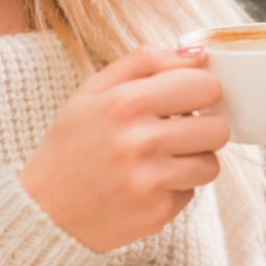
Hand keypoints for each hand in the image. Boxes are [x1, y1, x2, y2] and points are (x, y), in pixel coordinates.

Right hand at [19, 46, 227, 252]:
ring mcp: (151, 181)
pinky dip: (176, 188)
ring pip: (212, 164)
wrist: (46, 212)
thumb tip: (200, 53)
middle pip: (218, 129)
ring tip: (162, 160)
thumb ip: (146, 63)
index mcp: (126, 103)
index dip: (201, 92)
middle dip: (203, 130)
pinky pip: (193, 193)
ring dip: (194, 162)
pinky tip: (147, 185)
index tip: (188, 100)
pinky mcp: (159, 212)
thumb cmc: (74, 145)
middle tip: (178, 133)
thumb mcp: (94, 91)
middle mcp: (140, 141)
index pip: (205, 86)